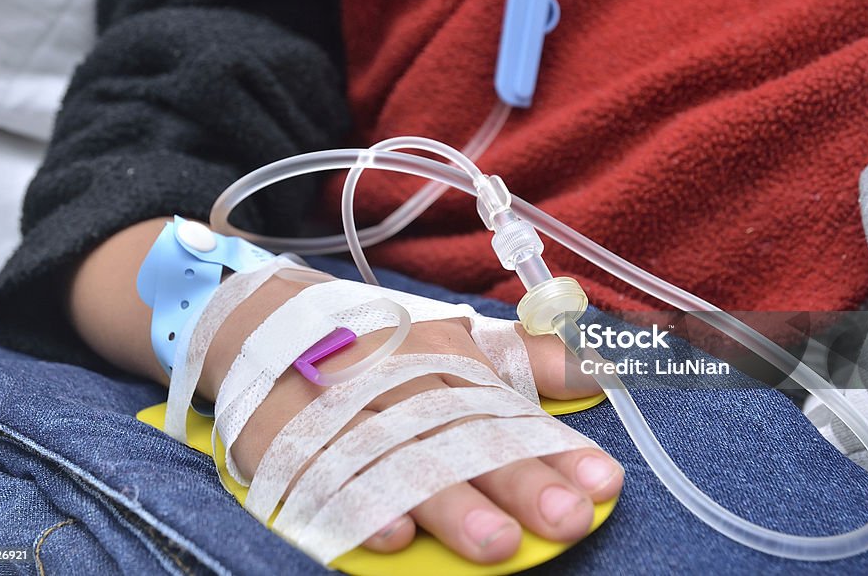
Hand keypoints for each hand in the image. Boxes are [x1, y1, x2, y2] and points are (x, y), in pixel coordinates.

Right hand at [199, 274, 622, 562]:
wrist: (265, 324)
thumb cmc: (381, 343)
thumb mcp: (456, 339)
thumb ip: (528, 360)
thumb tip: (602, 368)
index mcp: (444, 357)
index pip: (509, 409)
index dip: (557, 449)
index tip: (603, 482)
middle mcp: (400, 385)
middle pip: (462, 435)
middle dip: (515, 479)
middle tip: (566, 518)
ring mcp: (344, 416)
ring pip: (401, 462)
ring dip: (448, 504)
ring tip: (496, 542)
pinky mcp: (292, 447)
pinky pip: (326, 482)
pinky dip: (359, 509)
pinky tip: (394, 536)